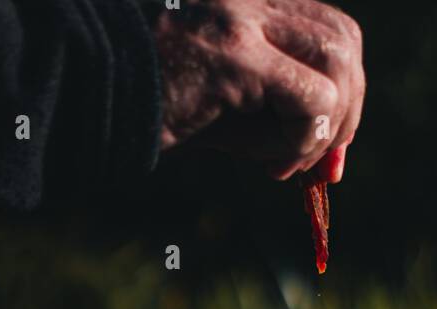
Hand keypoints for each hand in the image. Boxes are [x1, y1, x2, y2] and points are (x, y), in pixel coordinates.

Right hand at [153, 0, 363, 181]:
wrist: (91, 98)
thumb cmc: (153, 108)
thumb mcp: (227, 110)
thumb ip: (278, 122)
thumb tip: (331, 159)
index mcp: (253, 2)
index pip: (328, 31)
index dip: (344, 92)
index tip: (327, 148)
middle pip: (343, 41)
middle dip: (346, 111)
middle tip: (319, 164)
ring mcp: (243, 19)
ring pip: (336, 65)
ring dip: (325, 129)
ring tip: (285, 165)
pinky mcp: (235, 54)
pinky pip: (309, 100)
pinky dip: (302, 142)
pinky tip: (269, 164)